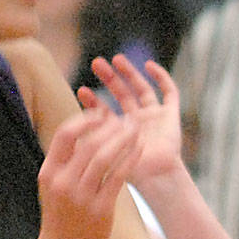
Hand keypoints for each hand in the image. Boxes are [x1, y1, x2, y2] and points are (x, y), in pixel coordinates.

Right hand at [37, 95, 144, 238]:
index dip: (86, 119)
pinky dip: (130, 160)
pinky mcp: (100, 208)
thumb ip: (65, 162)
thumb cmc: (61, 218)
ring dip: (123, 139)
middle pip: (89, 143)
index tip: (102, 113)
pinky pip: (118, 177)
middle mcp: (63, 182)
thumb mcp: (53, 187)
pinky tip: (139, 149)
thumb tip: (84, 132)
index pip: (65, 134)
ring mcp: (81, 196)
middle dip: (111, 127)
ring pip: (105, 157)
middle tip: (126, 119)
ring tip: (136, 129)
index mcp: (49, 172)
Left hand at [82, 55, 183, 182]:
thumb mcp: (105, 153)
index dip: (94, 100)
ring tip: (116, 59)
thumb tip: (67, 128)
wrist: (157, 179)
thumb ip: (91, 138)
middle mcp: (137, 123)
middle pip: (123, 94)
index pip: (106, 111)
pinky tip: (148, 65)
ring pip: (142, 89)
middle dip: (109, 79)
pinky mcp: (171, 116)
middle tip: (96, 63)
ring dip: (130, 74)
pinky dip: (161, 77)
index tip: (81, 91)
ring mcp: (155, 118)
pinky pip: (169, 93)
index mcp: (121, 134)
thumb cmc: (130, 173)